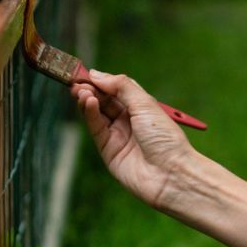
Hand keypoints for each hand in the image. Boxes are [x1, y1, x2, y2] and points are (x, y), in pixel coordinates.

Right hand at [72, 70, 197, 209]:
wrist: (170, 174)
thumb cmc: (165, 138)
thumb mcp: (145, 104)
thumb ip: (122, 87)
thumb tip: (98, 74)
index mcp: (142, 108)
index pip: (117, 90)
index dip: (102, 81)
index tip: (86, 72)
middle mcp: (129, 121)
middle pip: (104, 101)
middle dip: (90, 89)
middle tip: (76, 80)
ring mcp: (118, 136)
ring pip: (97, 114)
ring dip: (88, 100)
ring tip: (80, 90)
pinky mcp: (108, 150)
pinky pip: (96, 128)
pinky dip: (90, 114)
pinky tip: (87, 102)